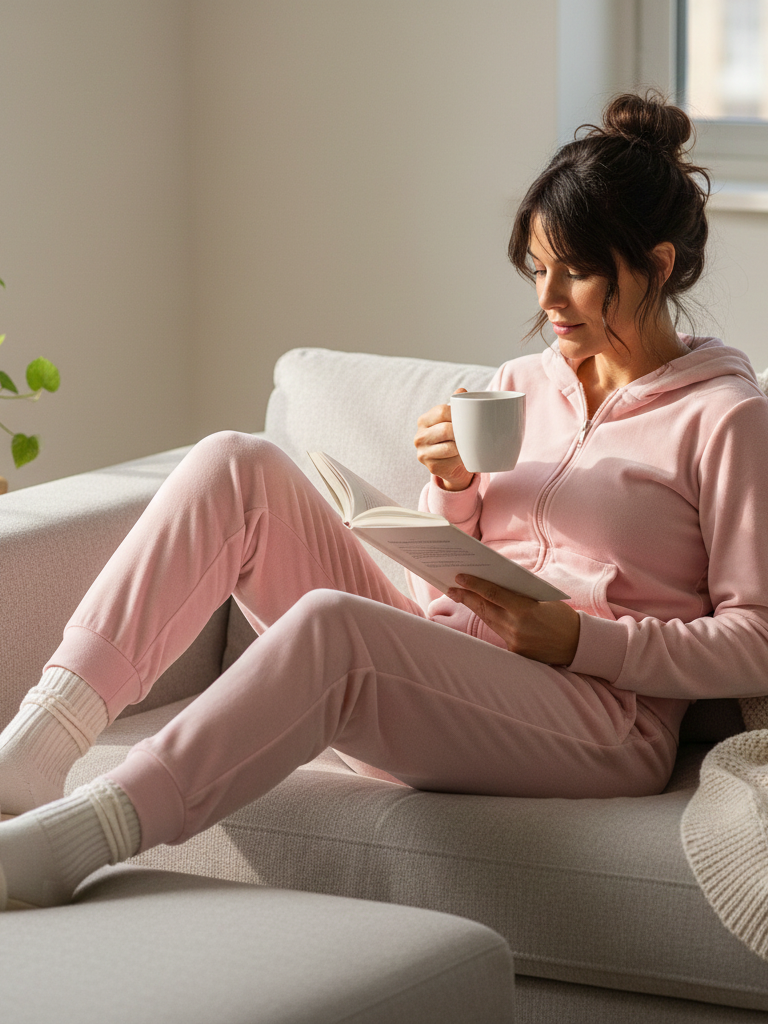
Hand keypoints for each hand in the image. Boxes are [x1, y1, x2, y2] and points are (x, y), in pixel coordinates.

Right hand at [414, 388, 474, 491]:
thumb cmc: (452, 437)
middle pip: (446, 429)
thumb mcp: (453, 420)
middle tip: (472, 433)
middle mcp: (419, 437)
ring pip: (450, 447)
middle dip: (461, 432)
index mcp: (423, 420)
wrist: (451, 464)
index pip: (442, 411)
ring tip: (468, 445)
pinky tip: (464, 456)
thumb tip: (461, 391)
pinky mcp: (431, 467)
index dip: (458, 414)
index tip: (468, 418)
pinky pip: (452, 461)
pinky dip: (461, 459)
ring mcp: (423, 453)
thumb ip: (456, 405)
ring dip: (462, 446)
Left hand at [447, 574, 580, 664]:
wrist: (578, 645)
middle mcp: (516, 627)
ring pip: (488, 620)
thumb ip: (520, 593)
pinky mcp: (515, 651)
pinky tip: (482, 613)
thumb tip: (496, 583)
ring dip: (474, 608)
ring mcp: (514, 641)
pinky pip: (498, 632)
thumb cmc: (562, 617)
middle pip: (484, 608)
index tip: (459, 577)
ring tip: (461, 597)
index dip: (473, 585)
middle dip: (466, 597)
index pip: (492, 594)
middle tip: (450, 588)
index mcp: (525, 610)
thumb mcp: (543, 599)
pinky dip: (490, 620)